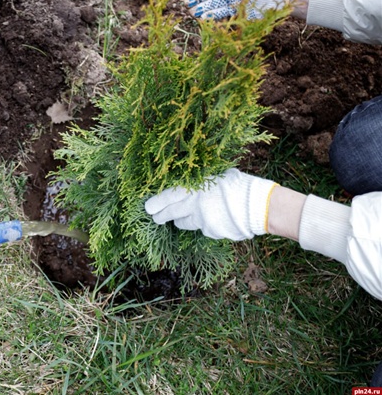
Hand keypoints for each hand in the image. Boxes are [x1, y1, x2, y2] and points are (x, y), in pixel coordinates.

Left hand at [144, 169, 277, 240]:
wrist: (261, 205)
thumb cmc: (241, 185)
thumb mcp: (217, 176)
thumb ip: (200, 183)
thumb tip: (187, 185)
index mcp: (194, 188)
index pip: (167, 197)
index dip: (156, 203)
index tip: (147, 208)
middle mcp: (195, 206)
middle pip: (171, 214)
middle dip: (161, 216)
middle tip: (156, 217)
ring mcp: (203, 221)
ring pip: (185, 223)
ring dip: (183, 220)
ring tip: (184, 217)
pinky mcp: (212, 232)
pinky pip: (204, 229)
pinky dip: (206, 225)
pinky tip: (216, 219)